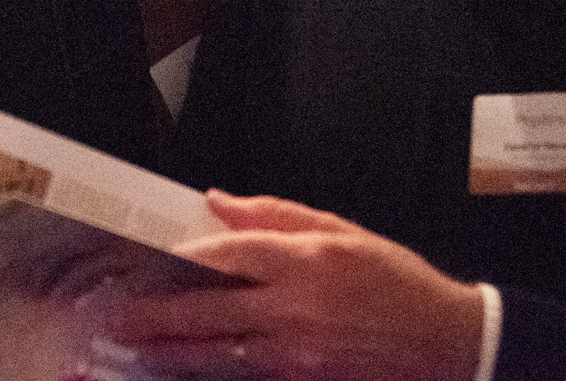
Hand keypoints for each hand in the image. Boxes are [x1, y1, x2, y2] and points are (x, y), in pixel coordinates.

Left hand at [107, 193, 483, 380]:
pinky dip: (212, 373)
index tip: (150, 260)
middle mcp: (296, 310)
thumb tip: (218, 201)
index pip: (230, 254)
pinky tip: (185, 369)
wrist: (447, 346)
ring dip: (172, 352)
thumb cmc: (396, 283)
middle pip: (211, 311)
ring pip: (219, 355)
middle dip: (158, 316)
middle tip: (117, 319)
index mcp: (306, 263)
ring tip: (134, 349)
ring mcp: (298, 354)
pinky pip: (246, 377)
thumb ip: (276, 215)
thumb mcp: (343, 232)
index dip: (186, 256)